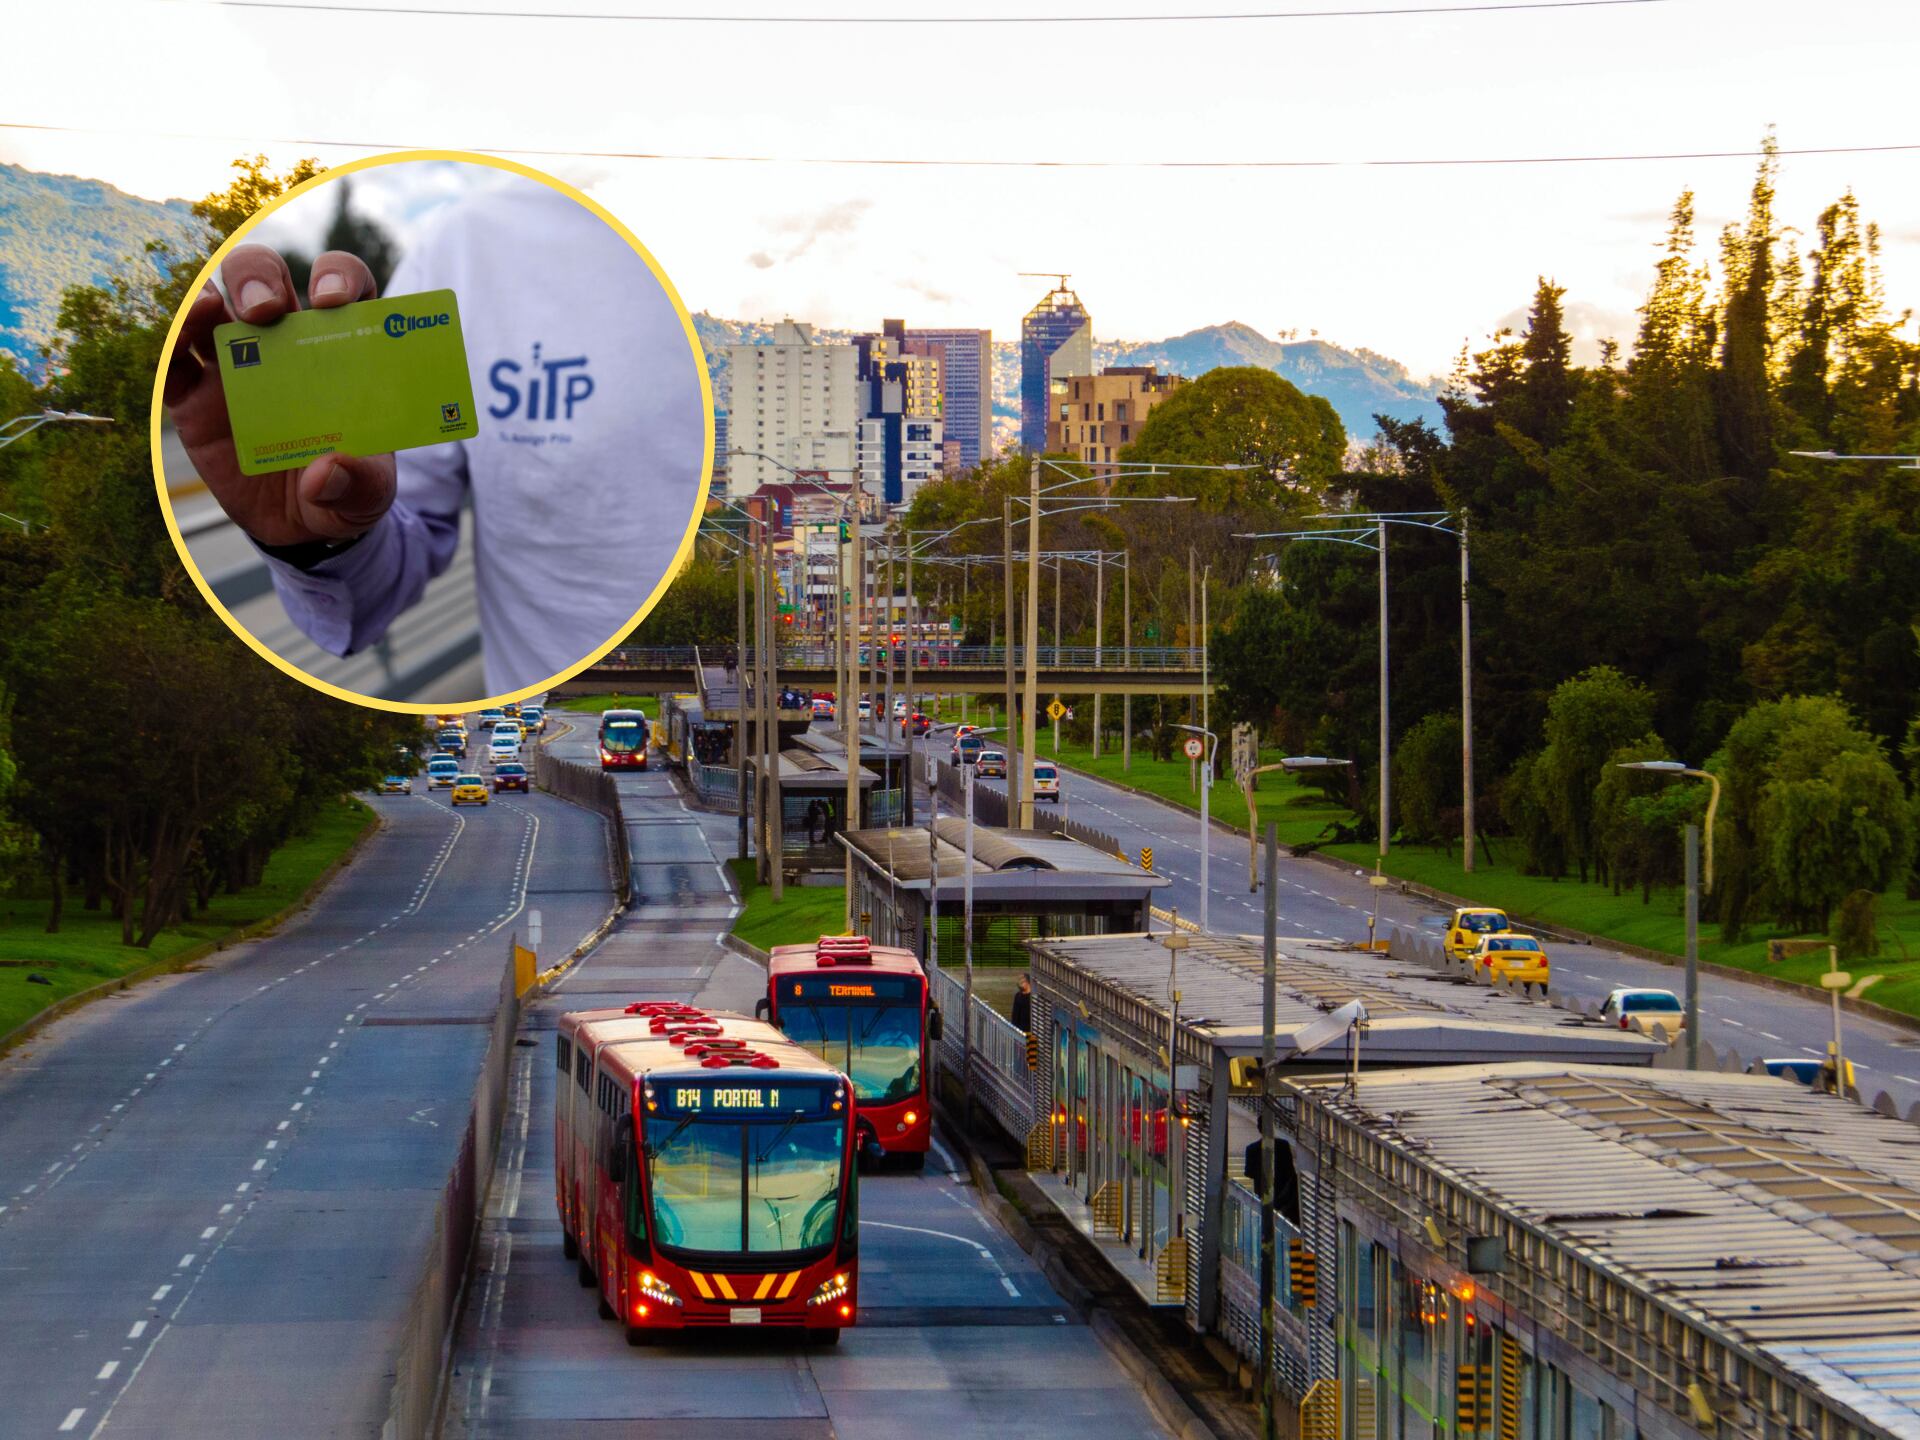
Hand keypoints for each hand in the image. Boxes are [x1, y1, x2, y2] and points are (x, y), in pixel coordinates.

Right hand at [163, 244, 396, 548]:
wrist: (299, 528)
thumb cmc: (344, 491)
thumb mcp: (368, 497)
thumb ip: (361, 484)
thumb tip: (328, 473)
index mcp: (339, 349)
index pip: (343, 289)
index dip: (338, 277)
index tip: (334, 299)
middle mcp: (284, 343)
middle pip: (267, 280)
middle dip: (261, 277)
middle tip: (266, 308)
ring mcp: (234, 364)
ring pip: (211, 304)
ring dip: (207, 294)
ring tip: (210, 307)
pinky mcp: (193, 397)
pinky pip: (172, 360)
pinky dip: (167, 343)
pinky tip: (174, 340)